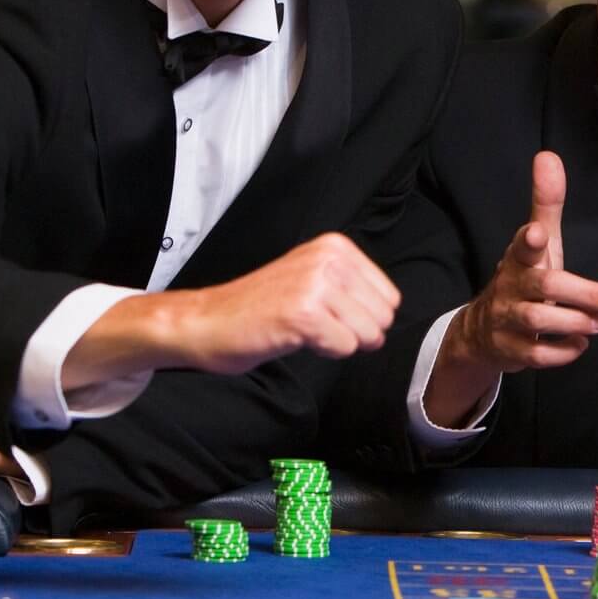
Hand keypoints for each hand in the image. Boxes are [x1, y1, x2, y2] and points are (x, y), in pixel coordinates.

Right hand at [73, 233, 400, 387]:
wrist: (207, 322)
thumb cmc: (260, 308)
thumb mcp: (313, 280)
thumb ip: (353, 289)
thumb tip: (390, 317)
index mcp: (336, 247)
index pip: (390, 299)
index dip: (363, 319)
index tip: (326, 314)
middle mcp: (329, 258)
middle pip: (382, 318)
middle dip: (354, 333)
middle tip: (313, 326)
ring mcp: (316, 283)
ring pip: (367, 334)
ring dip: (337, 342)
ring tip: (302, 329)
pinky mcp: (303, 312)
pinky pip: (344, 347)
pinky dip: (323, 351)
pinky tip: (293, 337)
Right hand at [434, 152, 597, 413]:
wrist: (482, 331)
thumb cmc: (522, 278)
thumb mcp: (535, 242)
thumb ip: (546, 203)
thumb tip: (548, 157)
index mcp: (519, 259)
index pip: (522, 245)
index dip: (530, 240)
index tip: (538, 234)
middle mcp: (510, 287)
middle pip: (544, 286)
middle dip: (583, 294)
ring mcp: (508, 320)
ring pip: (541, 321)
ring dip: (578, 322)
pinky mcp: (512, 350)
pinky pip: (539, 354)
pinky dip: (565, 351)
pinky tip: (579, 343)